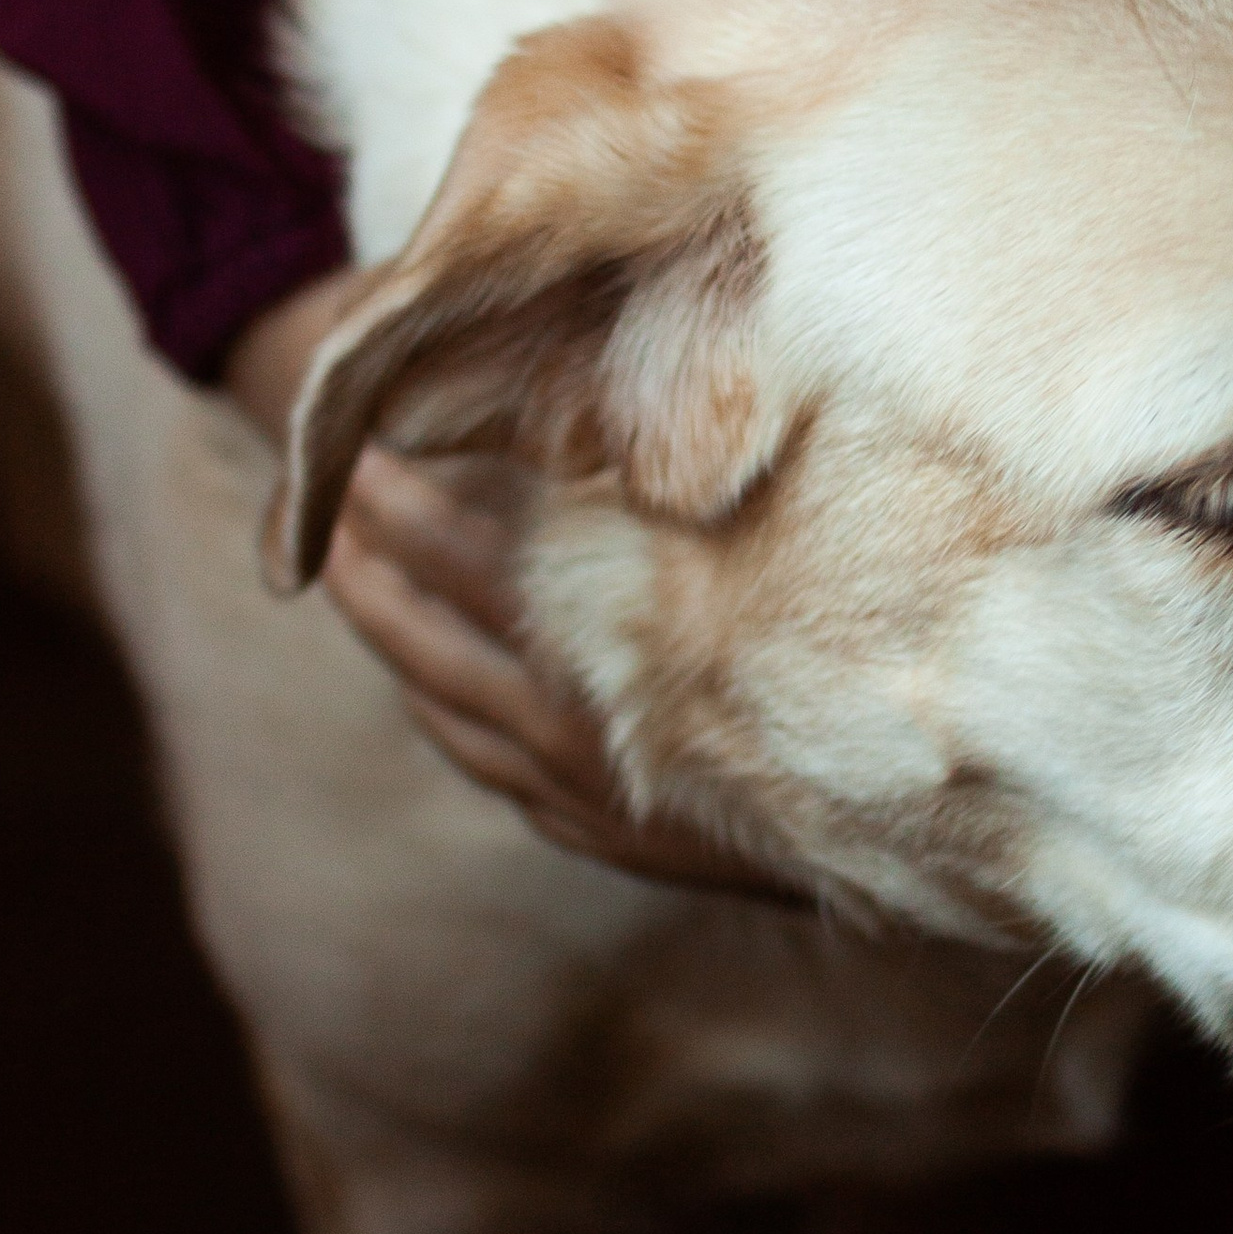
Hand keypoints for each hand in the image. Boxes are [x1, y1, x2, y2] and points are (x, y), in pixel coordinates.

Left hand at [224, 279, 803, 899]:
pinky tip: (420, 680)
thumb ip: (670, 493)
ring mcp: (573, 783)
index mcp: (601, 634)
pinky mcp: (595, 826)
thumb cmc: (853, 651)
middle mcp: (566, 716)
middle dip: (371, 542)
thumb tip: (599, 407)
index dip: (400, 490)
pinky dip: (436, 708)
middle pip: (424, 618)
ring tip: (344, 559)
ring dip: (384, 623)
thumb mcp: (766, 551)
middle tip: (326, 478)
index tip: (363, 430)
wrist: (907, 819)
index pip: (457, 545)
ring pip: (437, 696)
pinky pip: (480, 760)